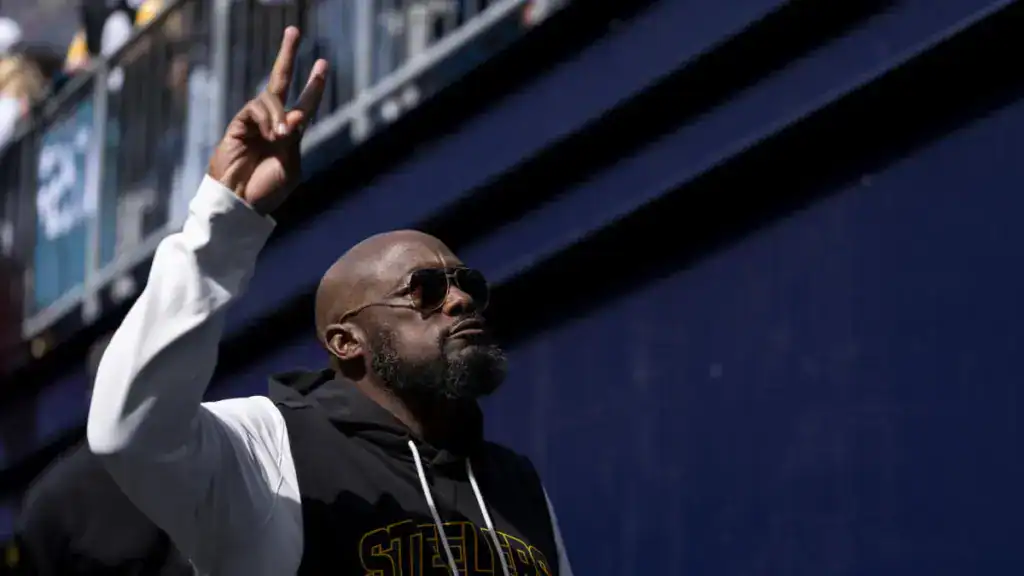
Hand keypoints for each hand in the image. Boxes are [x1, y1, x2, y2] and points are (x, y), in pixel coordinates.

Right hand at [208, 26, 327, 214]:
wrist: (241, 202)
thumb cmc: (267, 190)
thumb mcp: (291, 167)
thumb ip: (295, 139)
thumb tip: (294, 115)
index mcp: (291, 135)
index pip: (305, 103)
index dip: (314, 85)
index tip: (323, 64)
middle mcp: (274, 123)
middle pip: (281, 81)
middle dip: (288, 55)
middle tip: (295, 30)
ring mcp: (256, 122)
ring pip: (272, 99)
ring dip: (280, 115)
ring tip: (280, 137)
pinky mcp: (239, 123)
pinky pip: (257, 109)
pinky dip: (269, 118)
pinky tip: (271, 135)